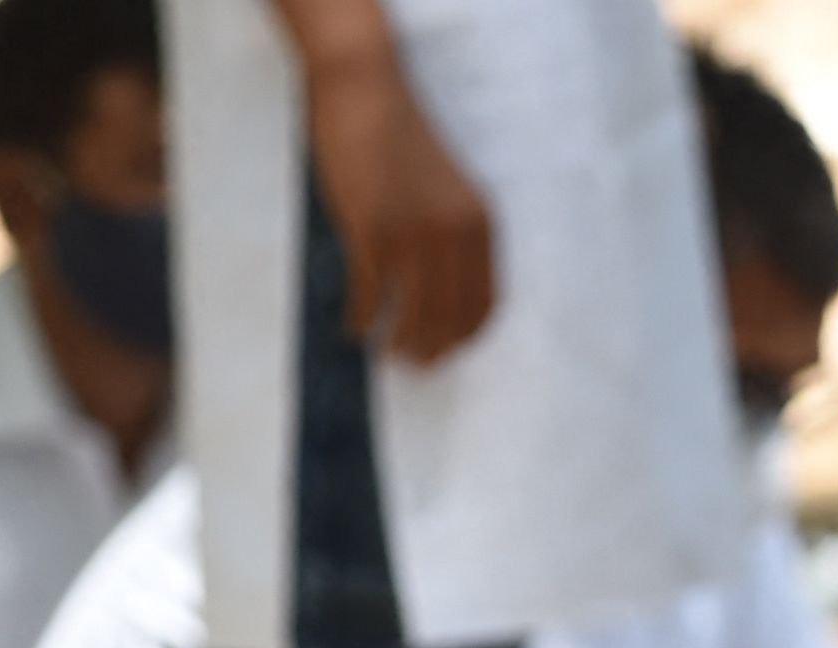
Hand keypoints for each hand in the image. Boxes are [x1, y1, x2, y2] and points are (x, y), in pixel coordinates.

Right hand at [298, 38, 496, 362]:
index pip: (485, 302)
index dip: (467, 335)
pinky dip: (359, 320)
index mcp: (479, 222)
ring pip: (411, 316)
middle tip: (415, 366)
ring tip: (387, 356)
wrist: (366, 91)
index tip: (450, 349)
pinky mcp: (372, 233)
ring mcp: (412, 236)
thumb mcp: (446, 186)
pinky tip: (352, 330)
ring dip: (398, 345)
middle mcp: (453, 234)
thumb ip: (452, 231)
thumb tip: (439, 287)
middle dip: (433, 350)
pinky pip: (368, 296)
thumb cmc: (400, 136)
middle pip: (449, 318)